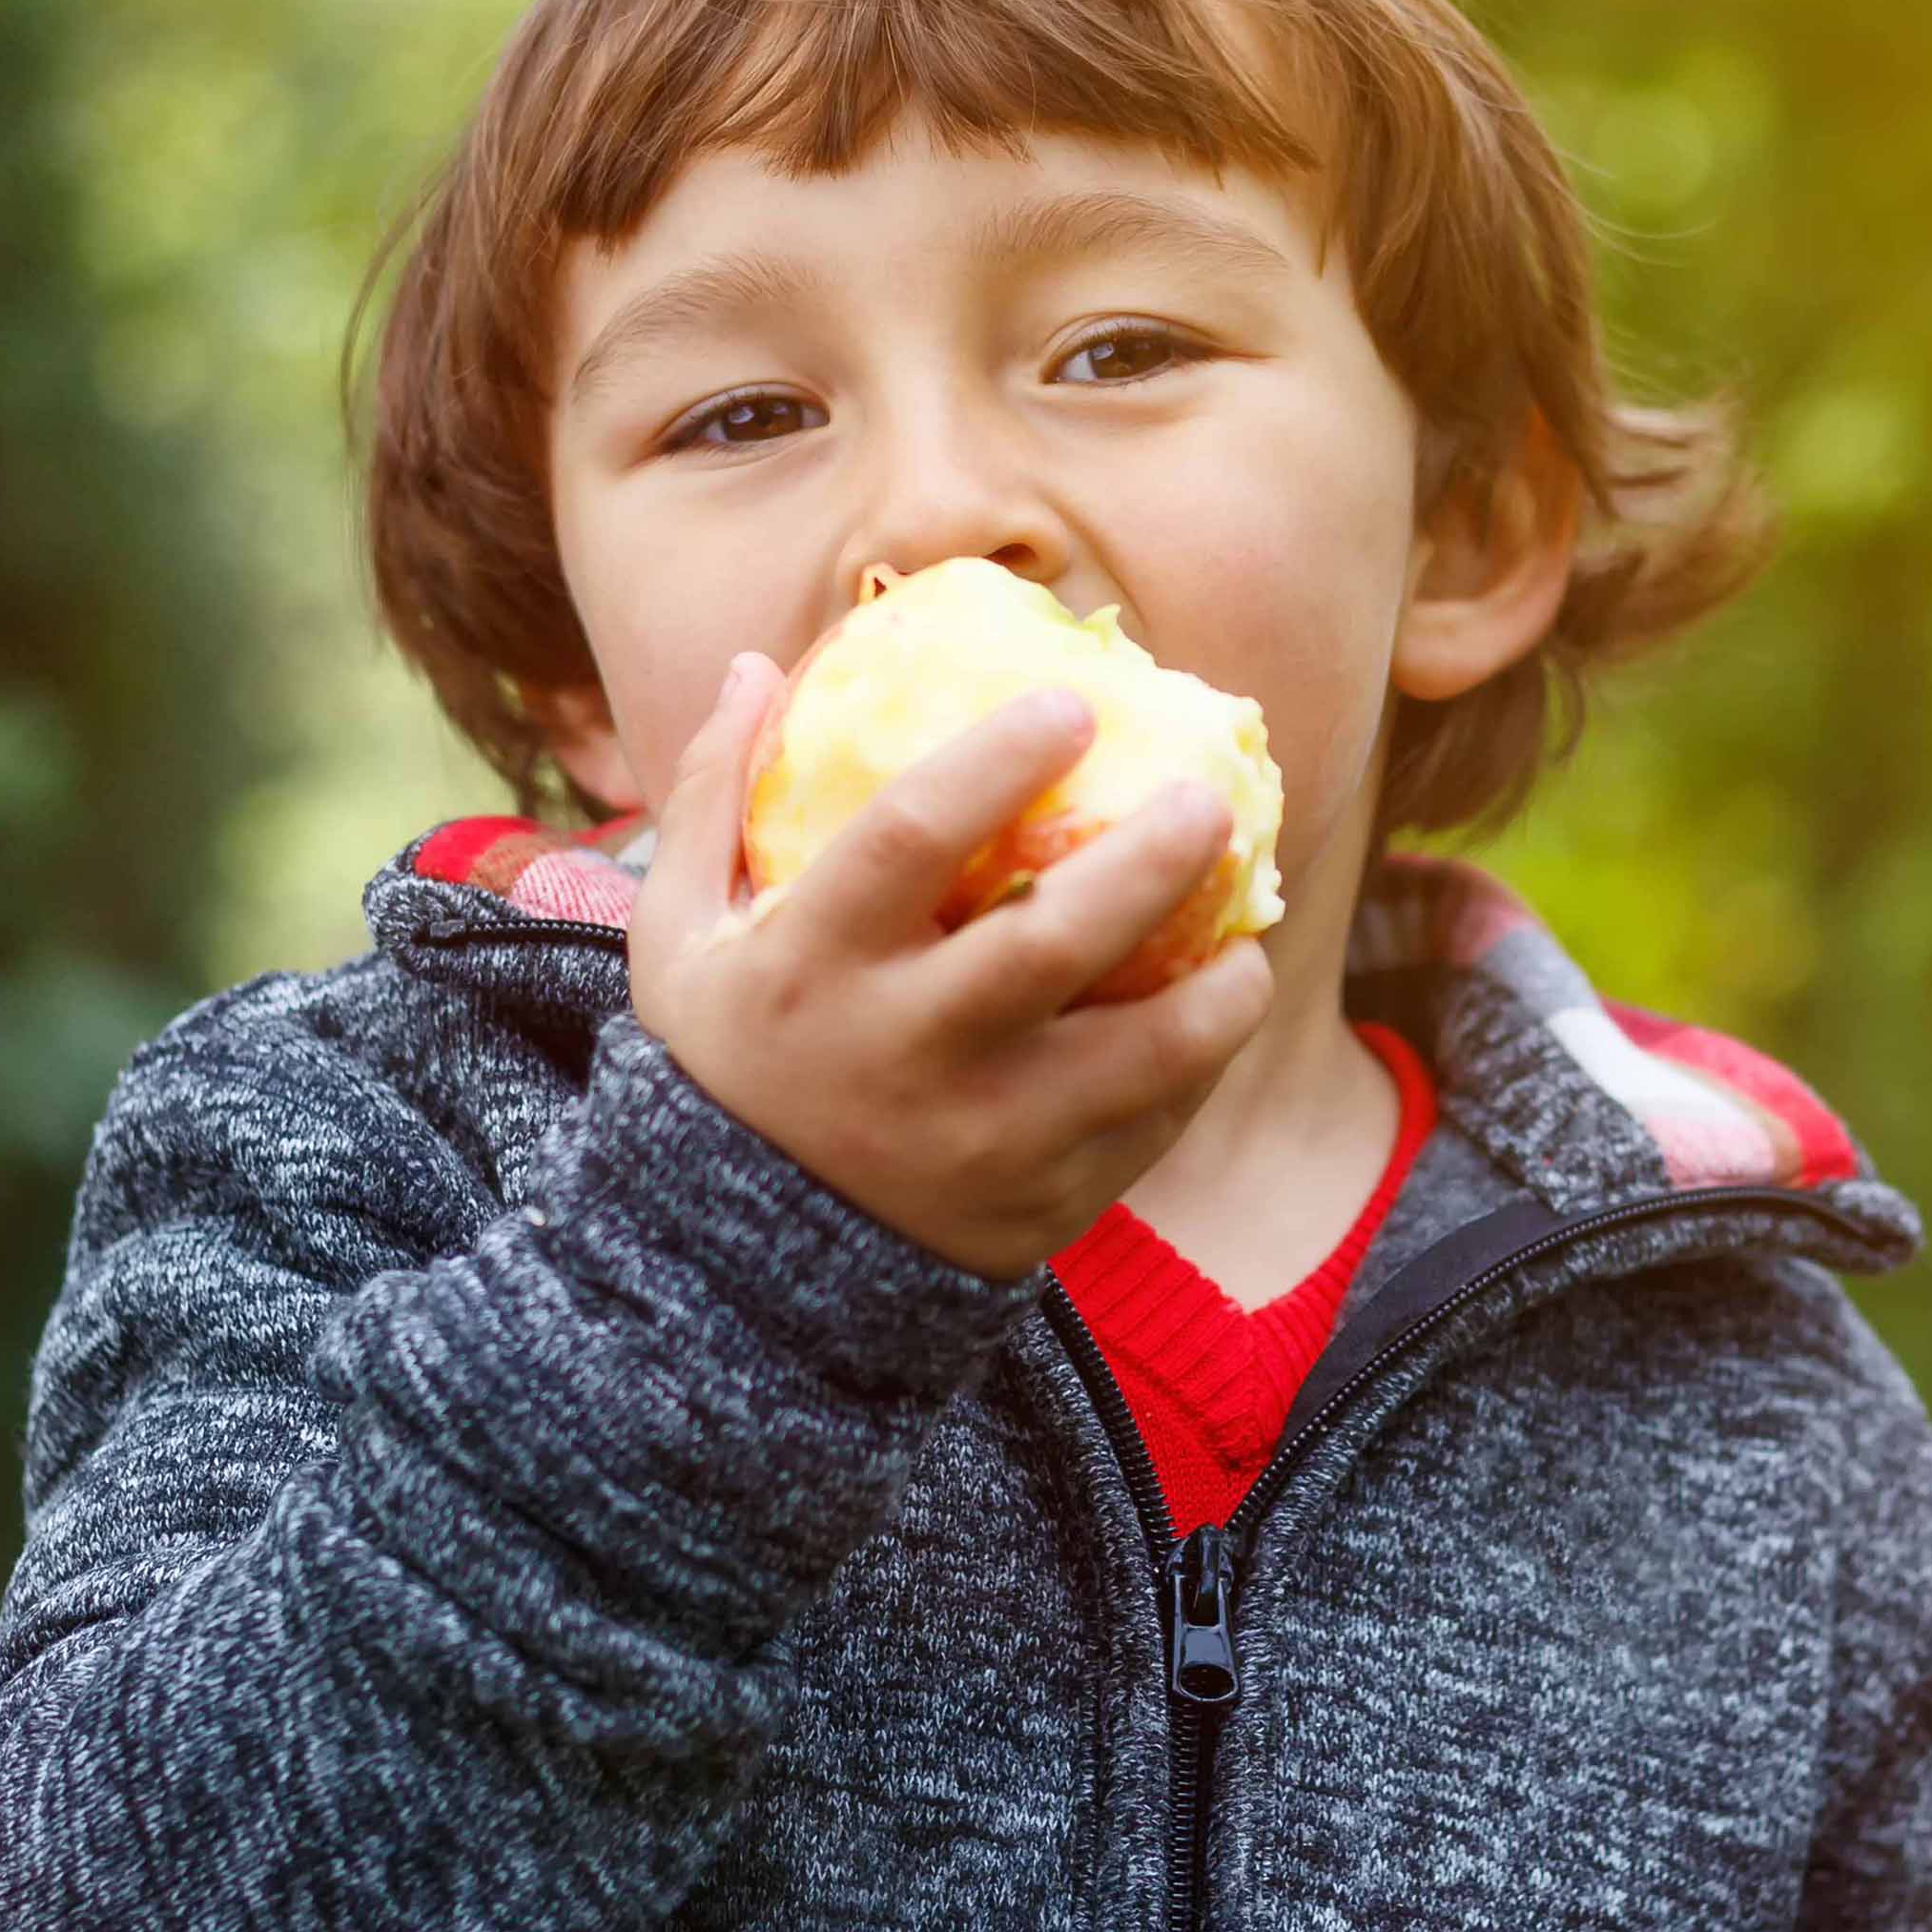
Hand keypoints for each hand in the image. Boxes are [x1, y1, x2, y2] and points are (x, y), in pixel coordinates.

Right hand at [622, 650, 1280, 1281]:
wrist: (737, 1270)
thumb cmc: (727, 1061)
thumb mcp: (681, 937)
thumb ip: (710, 801)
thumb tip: (751, 661)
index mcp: (809, 966)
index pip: (907, 839)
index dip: (995, 763)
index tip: (1071, 702)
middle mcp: (899, 1052)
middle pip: (1049, 941)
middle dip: (1148, 860)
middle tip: (1210, 798)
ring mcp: (976, 1140)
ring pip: (1135, 1053)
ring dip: (1217, 990)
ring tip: (1250, 934)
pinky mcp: (1036, 1205)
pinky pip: (1147, 1125)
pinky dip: (1197, 1066)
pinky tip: (1220, 1008)